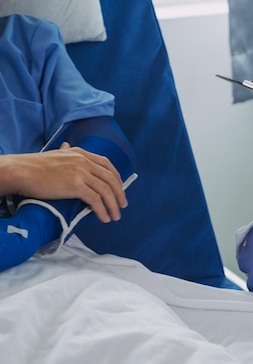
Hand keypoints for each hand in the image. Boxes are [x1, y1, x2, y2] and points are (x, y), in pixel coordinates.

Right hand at [0, 142, 127, 222]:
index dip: (116, 177)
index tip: (120, 188)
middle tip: (122, 206)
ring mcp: (80, 172)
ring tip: (115, 216)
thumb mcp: (55, 154)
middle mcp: (83, 161)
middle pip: (110, 178)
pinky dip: (102, 210)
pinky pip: (95, 200)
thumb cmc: (33, 166)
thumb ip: (66, 151)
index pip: (106, 164)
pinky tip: (104, 217)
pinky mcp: (75, 185)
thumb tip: (68, 146)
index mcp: (80, 153)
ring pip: (106, 190)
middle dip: (119, 193)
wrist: (20, 171)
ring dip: (113, 205)